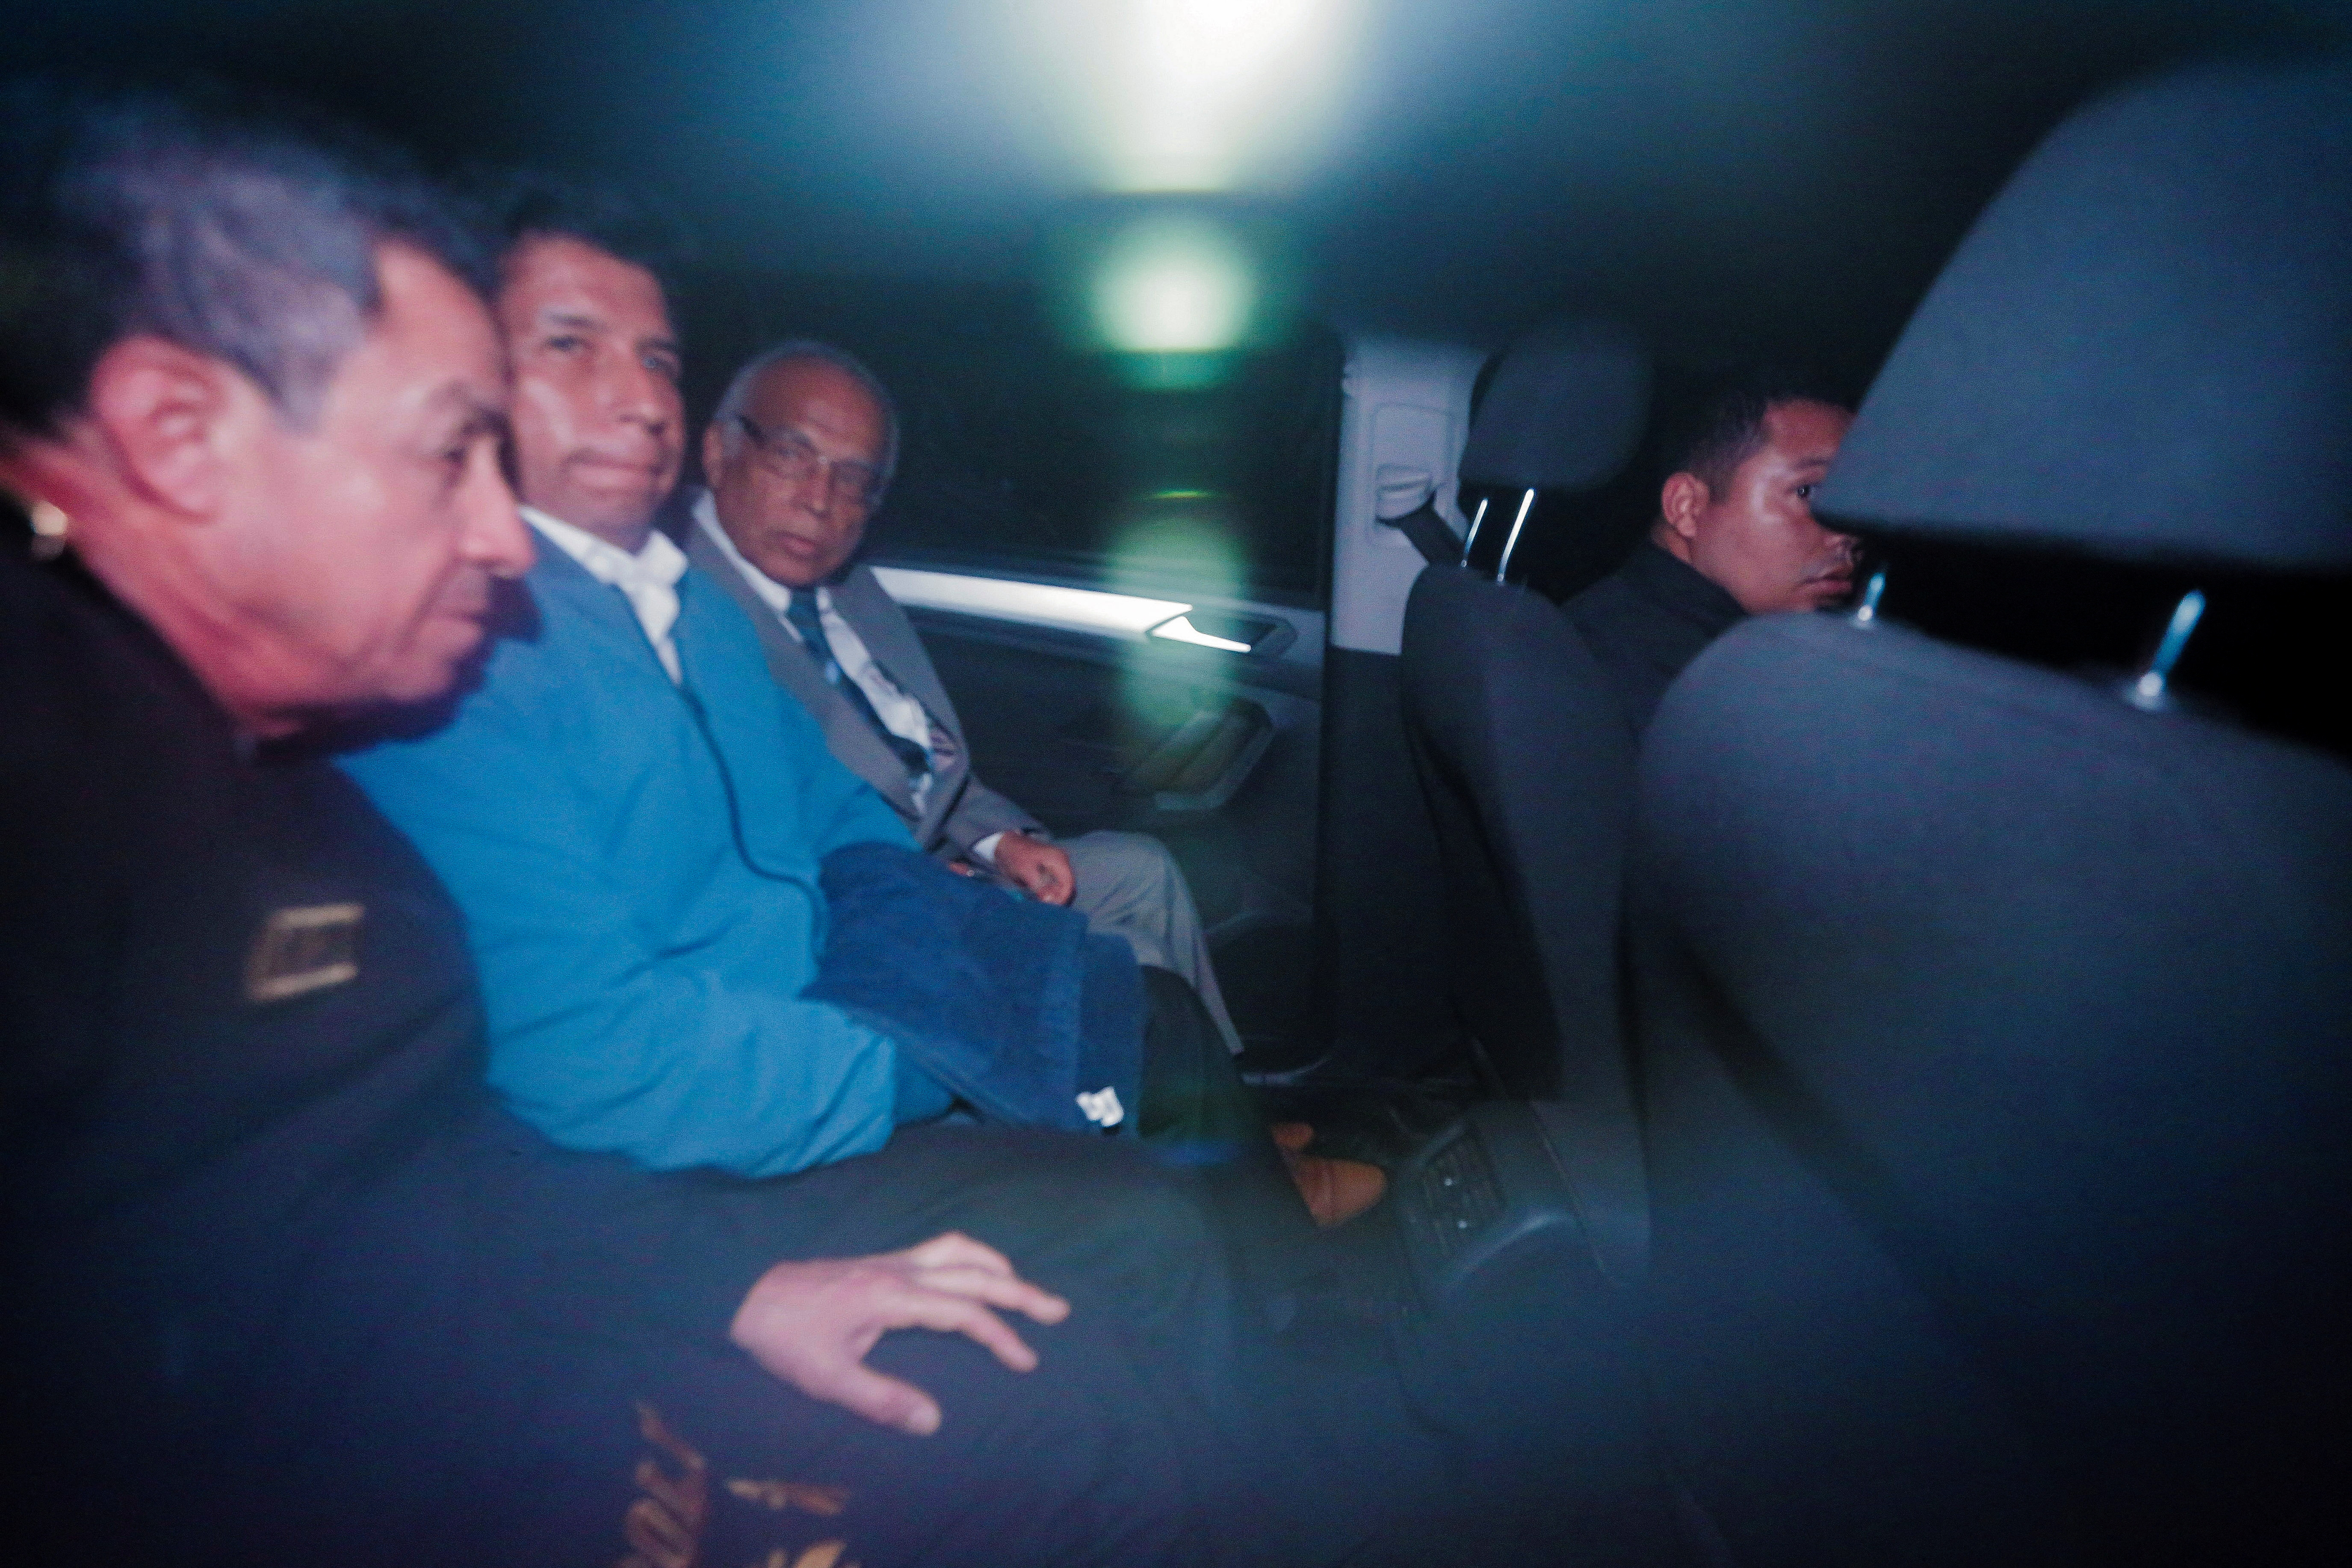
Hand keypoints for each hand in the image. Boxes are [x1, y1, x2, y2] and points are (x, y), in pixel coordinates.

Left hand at [728, 1232, 1070, 1435]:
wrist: (745, 1293)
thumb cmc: (785, 1337)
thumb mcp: (827, 1379)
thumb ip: (882, 1400)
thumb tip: (933, 1422)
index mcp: (894, 1297)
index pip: (965, 1312)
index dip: (1001, 1336)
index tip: (1026, 1360)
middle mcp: (900, 1270)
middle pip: (975, 1273)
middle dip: (1021, 1290)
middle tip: (1058, 1308)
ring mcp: (891, 1260)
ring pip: (959, 1249)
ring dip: (997, 1265)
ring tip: (1023, 1284)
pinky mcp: (881, 1260)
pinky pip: (940, 1247)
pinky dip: (970, 1256)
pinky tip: (972, 1273)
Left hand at [992, 832, 1074, 905]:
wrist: (1005, 844)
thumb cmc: (1015, 855)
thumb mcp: (1025, 871)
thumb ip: (1038, 886)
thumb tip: (1049, 900)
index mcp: (1058, 860)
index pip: (1068, 884)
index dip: (1062, 898)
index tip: (1050, 908)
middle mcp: (1062, 861)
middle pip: (1068, 886)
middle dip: (1059, 898)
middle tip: (1045, 907)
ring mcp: (1058, 865)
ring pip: (1063, 887)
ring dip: (1055, 897)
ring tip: (1042, 902)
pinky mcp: (1052, 869)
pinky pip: (1057, 884)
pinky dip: (1051, 892)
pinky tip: (1041, 896)